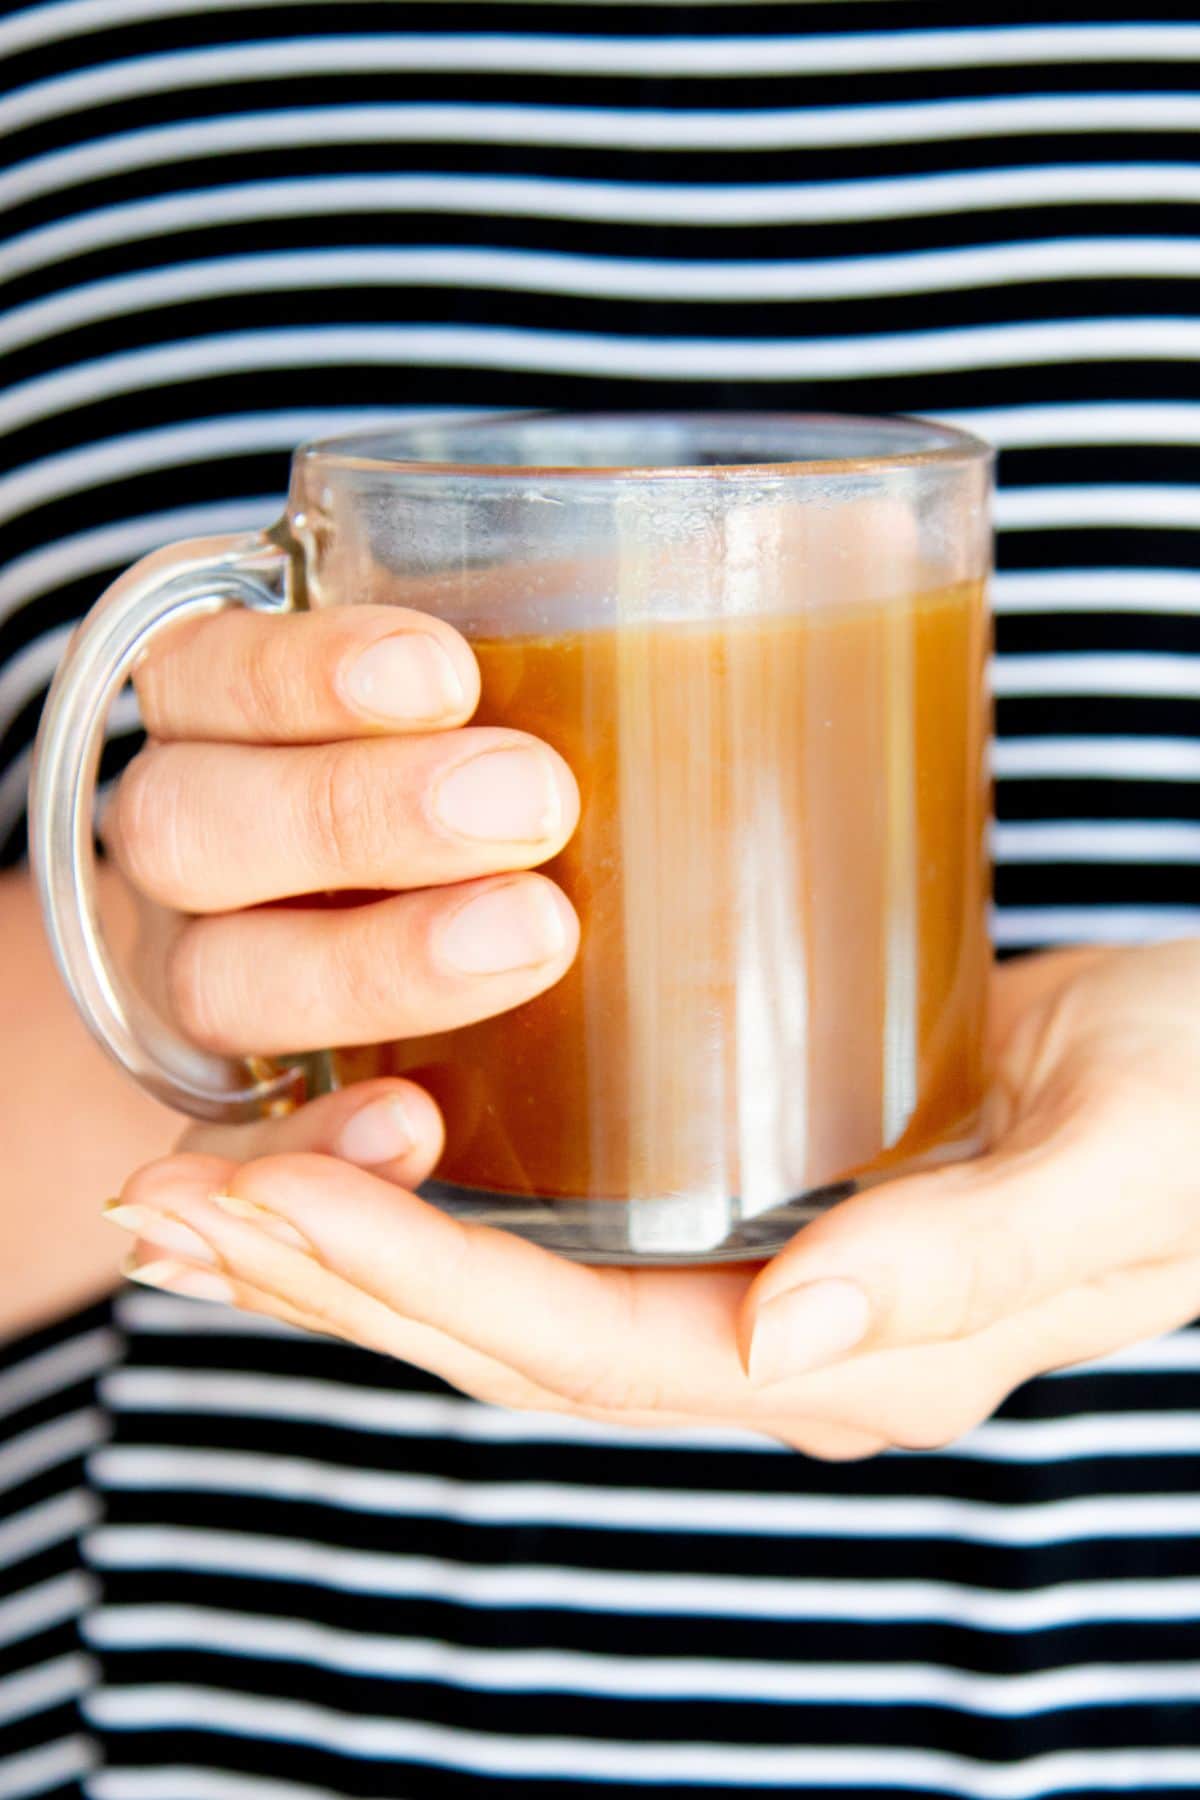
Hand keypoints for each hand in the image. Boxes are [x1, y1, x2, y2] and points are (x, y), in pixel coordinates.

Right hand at [107, 601, 579, 1098]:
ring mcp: (199, 980)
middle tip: (531, 804)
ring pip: (211, 979)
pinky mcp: (228, 1114)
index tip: (446, 677)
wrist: (368, 937)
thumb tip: (726, 613)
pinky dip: (314, 1141)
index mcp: (212, 719)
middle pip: (187, 826)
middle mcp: (187, 849)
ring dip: (367, 964)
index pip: (203, 673)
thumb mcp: (484, 708)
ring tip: (534, 938)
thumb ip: (538, 675)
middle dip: (356, 812)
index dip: (300, 674)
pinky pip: (235, 1146)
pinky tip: (415, 1124)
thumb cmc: (476, 787)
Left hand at [107, 941, 1199, 1457]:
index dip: (417, 1286)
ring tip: (200, 1185)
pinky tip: (357, 1140)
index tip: (261, 1204)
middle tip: (158, 1203)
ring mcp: (765, 1286)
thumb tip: (783, 1337)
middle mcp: (789, 1345)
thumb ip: (965, 1259)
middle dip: (330, 1280)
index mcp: (860, 1357)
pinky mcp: (755, 1207)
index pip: (589, 1348)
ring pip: (515, 1296)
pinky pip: (564, 1229)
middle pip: (512, 1342)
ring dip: (353, 1248)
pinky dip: (439, 1195)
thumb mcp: (1122, 1167)